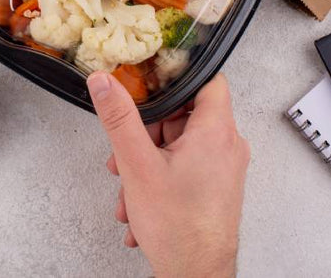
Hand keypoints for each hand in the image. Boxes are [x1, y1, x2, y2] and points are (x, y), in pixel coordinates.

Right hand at [87, 72, 249, 277]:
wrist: (195, 275)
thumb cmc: (179, 228)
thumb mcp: (137, 164)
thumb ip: (119, 118)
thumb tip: (104, 83)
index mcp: (216, 132)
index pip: (208, 79)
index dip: (179, 74)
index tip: (153, 77)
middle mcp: (226, 147)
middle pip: (183, 114)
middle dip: (146, 131)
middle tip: (126, 148)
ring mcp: (221, 168)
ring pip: (177, 144)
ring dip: (145, 160)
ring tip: (128, 185)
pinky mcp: (213, 185)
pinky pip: (182, 166)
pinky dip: (157, 176)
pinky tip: (138, 200)